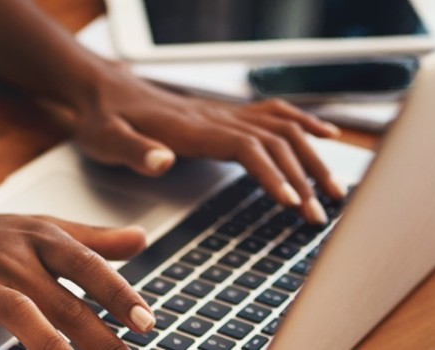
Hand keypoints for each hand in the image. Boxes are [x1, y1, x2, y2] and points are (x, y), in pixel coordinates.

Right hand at [0, 207, 151, 349]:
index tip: (146, 322)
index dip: (119, 294)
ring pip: (16, 308)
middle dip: (96, 332)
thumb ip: (90, 240)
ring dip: (42, 336)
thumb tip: (141, 239)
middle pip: (62, 299)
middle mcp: (13, 259)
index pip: (87, 266)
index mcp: (40, 241)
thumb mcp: (36, 228)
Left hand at [65, 65, 346, 223]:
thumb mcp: (105, 138)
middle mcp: (214, 116)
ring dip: (312, 158)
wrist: (100, 89)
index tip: (292, 202)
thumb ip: (134, 151)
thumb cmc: (102, 118)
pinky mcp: (223, 114)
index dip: (272, 174)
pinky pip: (273, 114)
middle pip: (274, 141)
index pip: (245, 147)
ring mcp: (222, 113)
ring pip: (282, 128)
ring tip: (334, 191)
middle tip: (320, 216)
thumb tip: (163, 160)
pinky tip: (326, 135)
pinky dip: (304, 123)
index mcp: (191, 128)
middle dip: (303, 177)